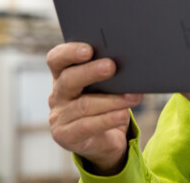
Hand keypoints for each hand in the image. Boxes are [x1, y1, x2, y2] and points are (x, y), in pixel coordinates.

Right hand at [46, 43, 142, 174]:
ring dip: (112, 100)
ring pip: (84, 105)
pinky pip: (87, 126)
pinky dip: (108, 119)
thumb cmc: (106, 103)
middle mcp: (58, 94)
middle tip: (111, 66)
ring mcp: (59, 116)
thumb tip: (129, 63)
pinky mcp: (66, 136)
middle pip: (69, 79)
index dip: (70, 52)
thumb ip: (109, 74)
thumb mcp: (106, 86)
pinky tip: (123, 115)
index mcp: (63, 74)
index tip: (88, 49)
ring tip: (133, 96)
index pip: (57, 59)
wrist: (105, 139)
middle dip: (91, 72)